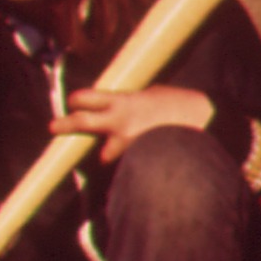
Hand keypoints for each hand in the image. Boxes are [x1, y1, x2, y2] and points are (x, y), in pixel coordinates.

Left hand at [52, 85, 214, 162]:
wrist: (206, 123)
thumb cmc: (183, 105)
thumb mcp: (154, 94)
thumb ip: (134, 101)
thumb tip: (124, 105)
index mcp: (124, 101)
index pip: (89, 98)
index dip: (78, 100)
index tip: (72, 101)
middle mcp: (121, 123)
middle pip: (83, 122)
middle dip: (65, 124)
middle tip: (53, 127)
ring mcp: (129, 145)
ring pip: (105, 154)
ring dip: (107, 153)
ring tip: (109, 153)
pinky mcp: (140, 161)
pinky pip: (128, 165)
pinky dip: (131, 165)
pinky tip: (139, 166)